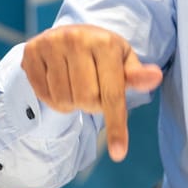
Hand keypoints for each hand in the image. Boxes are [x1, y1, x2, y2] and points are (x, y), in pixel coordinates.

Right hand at [21, 24, 161, 161]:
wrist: (70, 32)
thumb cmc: (102, 52)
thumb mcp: (123, 60)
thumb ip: (136, 76)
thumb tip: (155, 77)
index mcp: (104, 42)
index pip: (112, 93)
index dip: (116, 125)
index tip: (118, 154)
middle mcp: (76, 40)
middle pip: (86, 101)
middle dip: (93, 106)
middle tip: (94, 91)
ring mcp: (50, 44)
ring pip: (63, 100)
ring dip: (72, 104)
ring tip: (76, 86)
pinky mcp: (31, 52)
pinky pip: (44, 95)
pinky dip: (54, 99)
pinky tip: (60, 83)